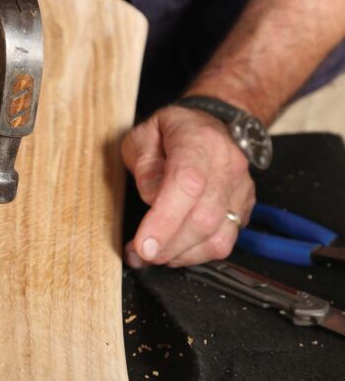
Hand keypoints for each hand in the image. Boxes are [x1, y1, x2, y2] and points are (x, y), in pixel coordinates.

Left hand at [121, 106, 255, 266]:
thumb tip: (151, 199)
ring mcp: (240, 189)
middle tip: (138, 254)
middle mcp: (227, 165)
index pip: (187, 184)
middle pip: (203, 218)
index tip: (143, 244)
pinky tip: (173, 250)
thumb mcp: (143, 136)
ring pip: (217, 237)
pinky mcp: (243, 209)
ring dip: (179, 255)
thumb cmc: (172, 132)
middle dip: (167, 245)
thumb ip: (143, 165)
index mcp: (198, 140)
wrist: (210, 125)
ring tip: (151, 255)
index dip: (165, 220)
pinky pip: (223, 243)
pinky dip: (194, 254)